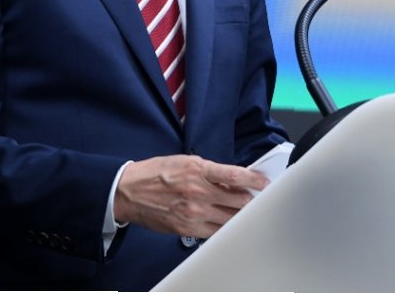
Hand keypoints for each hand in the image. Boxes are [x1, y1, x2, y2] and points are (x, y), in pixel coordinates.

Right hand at [113, 155, 268, 238]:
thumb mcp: (186, 162)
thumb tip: (235, 180)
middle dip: (252, 200)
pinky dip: (224, 227)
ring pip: (230, 219)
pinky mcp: (186, 228)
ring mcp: (193, 213)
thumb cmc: (156, 173)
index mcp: (198, 170)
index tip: (265, 183)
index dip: (256, 180)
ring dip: (241, 215)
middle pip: (238, 201)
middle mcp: (198, 192)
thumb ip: (212, 171)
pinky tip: (227, 221)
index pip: (236, 176)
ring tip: (245, 210)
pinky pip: (215, 232)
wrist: (129, 191)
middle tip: (258, 198)